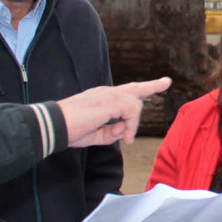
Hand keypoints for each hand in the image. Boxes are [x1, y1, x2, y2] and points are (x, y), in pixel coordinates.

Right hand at [58, 79, 172, 146]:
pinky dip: (131, 125)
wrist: (55, 125)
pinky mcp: (110, 101)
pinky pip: (131, 111)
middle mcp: (106, 93)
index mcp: (101, 99)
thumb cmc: (70, 130)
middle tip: (167, 82)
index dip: (139, 91)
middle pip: (134, 88)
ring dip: (133, 124)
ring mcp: (108, 95)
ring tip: (125, 139)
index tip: (153, 87)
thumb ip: (111, 133)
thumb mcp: (95, 135)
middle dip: (152, 85)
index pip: (124, 93)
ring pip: (135, 105)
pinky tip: (123, 136)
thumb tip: (124, 131)